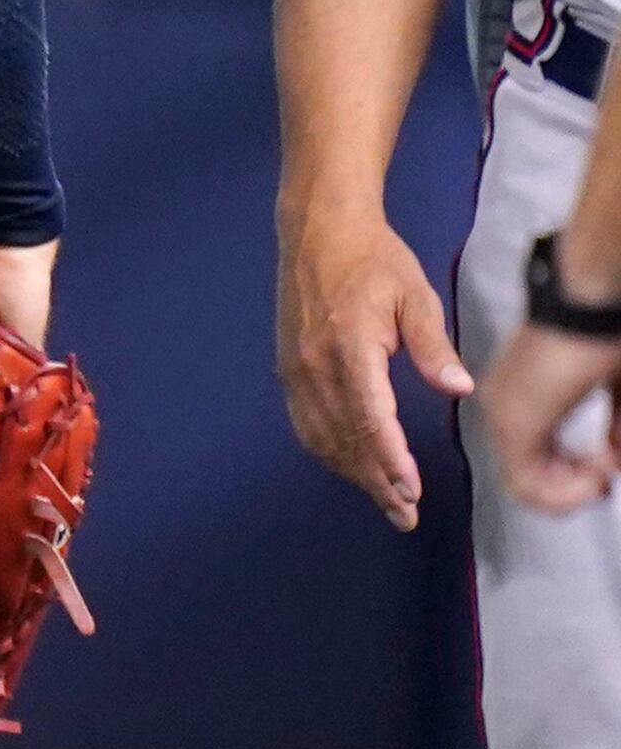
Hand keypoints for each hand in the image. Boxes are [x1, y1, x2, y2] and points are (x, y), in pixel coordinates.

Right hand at [277, 206, 467, 531]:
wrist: (318, 233)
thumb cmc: (373, 260)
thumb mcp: (414, 295)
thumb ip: (433, 344)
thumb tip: (459, 388)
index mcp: (348, 348)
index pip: (370, 419)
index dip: (391, 460)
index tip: (412, 490)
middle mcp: (314, 367)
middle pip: (345, 440)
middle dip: (376, 481)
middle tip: (405, 515)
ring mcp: (296, 371)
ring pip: (322, 438)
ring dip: (353, 474)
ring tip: (384, 500)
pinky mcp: (289, 370)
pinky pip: (306, 424)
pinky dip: (329, 453)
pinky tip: (349, 466)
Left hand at [487, 316, 620, 512]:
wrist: (593, 297)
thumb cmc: (605, 331)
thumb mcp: (619, 388)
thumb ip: (615, 426)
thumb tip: (612, 457)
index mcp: (527, 396)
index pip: (534, 459)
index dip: (574, 477)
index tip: (605, 467)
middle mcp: (506, 407)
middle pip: (529, 477)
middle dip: (574, 488)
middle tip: (604, 477)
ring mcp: (506, 414)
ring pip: (526, 485)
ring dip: (571, 491)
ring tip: (601, 474)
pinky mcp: (515, 421)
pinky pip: (527, 482)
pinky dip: (564, 491)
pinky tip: (595, 475)